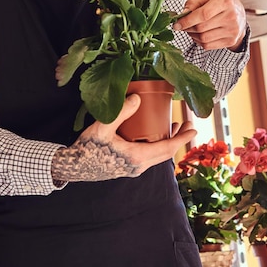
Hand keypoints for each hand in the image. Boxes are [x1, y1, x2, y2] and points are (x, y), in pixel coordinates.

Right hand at [51, 94, 195, 182]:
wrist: (74, 166)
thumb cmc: (87, 148)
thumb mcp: (103, 127)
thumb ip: (121, 112)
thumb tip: (137, 98)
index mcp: (137, 157)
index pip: (167, 148)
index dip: (182, 138)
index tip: (193, 128)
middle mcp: (139, 166)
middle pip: (166, 153)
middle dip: (178, 139)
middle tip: (186, 125)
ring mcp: (134, 168)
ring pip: (158, 156)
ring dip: (168, 142)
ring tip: (172, 128)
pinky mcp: (128, 167)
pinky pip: (150, 156)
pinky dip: (157, 145)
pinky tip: (152, 135)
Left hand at [173, 0, 246, 50]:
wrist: (240, 14)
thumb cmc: (220, 3)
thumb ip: (194, 2)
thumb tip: (182, 13)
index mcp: (225, 1)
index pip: (203, 14)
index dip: (187, 21)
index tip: (176, 24)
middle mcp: (231, 16)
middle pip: (201, 28)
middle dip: (188, 28)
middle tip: (182, 26)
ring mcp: (232, 30)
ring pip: (203, 38)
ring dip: (192, 35)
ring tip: (191, 29)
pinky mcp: (231, 41)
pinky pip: (208, 45)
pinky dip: (199, 41)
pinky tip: (199, 35)